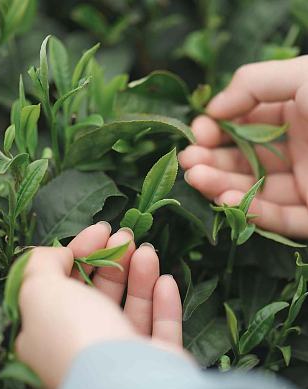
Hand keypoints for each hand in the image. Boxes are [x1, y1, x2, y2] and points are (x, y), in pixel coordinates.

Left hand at [16, 222, 181, 388]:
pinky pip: (161, 330)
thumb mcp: (39, 292)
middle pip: (99, 296)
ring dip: (141, 276)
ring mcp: (122, 361)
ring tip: (149, 251)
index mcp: (48, 338)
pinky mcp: (155, 366)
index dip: (80, 253)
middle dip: (113, 261)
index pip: (62, 287)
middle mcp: (83, 351)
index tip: (102, 230)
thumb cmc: (75, 336)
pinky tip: (167, 280)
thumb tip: (60, 253)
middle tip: (128, 236)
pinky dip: (164, 304)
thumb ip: (42, 266)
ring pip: (132, 310)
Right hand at [179, 56, 307, 238]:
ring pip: (256, 191)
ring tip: (195, 178)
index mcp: (299, 113)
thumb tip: (214, 108)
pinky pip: (279, 218)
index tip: (198, 133)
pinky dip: (250, 211)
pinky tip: (224, 199)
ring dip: (222, 186)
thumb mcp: (303, 77)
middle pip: (245, 160)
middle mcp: (300, 150)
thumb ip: (254, 83)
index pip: (247, 125)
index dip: (218, 129)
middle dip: (212, 160)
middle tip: (186, 162)